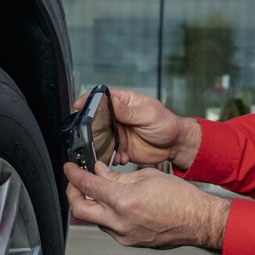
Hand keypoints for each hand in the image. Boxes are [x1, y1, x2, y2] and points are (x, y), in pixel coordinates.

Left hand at [64, 161, 230, 250]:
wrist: (198, 221)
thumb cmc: (180, 197)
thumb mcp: (147, 176)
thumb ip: (118, 176)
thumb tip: (100, 172)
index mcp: (122, 200)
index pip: (87, 185)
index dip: (74, 174)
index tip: (69, 168)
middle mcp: (119, 221)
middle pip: (80, 208)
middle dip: (72, 193)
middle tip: (74, 183)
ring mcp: (123, 235)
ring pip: (95, 219)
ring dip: (92, 205)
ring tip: (100, 191)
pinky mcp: (130, 242)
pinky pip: (110, 228)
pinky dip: (107, 215)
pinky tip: (117, 205)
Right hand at [72, 88, 200, 170]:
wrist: (175, 144)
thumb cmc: (167, 123)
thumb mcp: (150, 114)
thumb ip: (130, 111)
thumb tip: (114, 102)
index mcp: (125, 102)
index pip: (103, 97)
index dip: (89, 99)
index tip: (79, 105)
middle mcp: (119, 117)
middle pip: (97, 119)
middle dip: (93, 129)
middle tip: (94, 137)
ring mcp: (119, 132)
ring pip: (101, 138)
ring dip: (102, 146)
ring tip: (112, 151)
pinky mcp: (121, 147)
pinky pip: (110, 152)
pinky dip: (112, 157)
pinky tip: (122, 158)